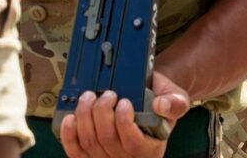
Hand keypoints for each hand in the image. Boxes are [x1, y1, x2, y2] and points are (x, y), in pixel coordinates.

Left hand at [59, 73, 189, 157]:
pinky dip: (70, 135)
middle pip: (107, 141)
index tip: (124, 102)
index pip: (133, 144)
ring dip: (85, 117)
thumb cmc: (160, 102)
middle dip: (101, 113)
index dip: (124, 123)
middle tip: (106, 94)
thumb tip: (161, 106)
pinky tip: (71, 118)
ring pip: (90, 143)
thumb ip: (175, 102)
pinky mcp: (91, 156)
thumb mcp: (176, 99)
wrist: (149, 102)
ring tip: (90, 97)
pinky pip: (76, 151)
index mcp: (151, 149)